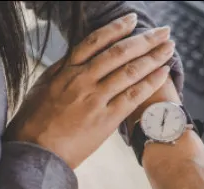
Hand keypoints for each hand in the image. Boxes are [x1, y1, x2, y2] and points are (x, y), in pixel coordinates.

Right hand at [5, 13, 174, 167]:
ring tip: (169, 48)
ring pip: (130, 71)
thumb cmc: (34, 122)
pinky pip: (132, 97)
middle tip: (163, 31)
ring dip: (153, 57)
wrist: (35, 151)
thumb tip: (74, 57)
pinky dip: (150, 83)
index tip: (133, 20)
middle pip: (120, 53)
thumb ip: (61, 70)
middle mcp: (83, 80)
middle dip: (145, 39)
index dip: (117, 28)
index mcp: (66, 70)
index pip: (96, 41)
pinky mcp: (105, 119)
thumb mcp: (42, 87)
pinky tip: (163, 72)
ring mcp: (95, 99)